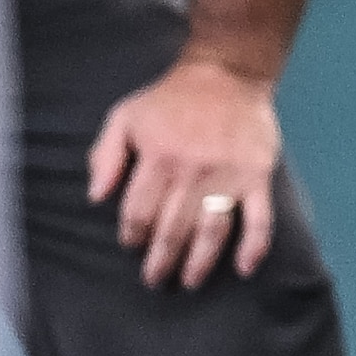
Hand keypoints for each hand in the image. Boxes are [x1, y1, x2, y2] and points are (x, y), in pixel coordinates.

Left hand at [87, 56, 285, 289]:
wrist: (226, 74)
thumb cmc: (171, 99)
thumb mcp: (125, 116)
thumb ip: (105, 155)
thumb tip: (96, 196)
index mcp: (157, 159)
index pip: (139, 212)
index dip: (133, 235)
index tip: (132, 246)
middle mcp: (191, 173)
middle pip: (173, 229)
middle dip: (160, 260)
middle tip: (155, 280)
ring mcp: (227, 177)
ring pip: (212, 232)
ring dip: (199, 262)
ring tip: (189, 281)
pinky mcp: (256, 178)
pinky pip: (259, 219)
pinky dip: (254, 246)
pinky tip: (244, 268)